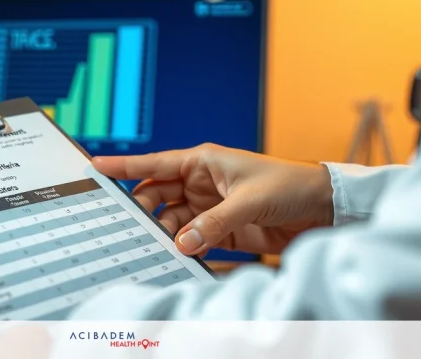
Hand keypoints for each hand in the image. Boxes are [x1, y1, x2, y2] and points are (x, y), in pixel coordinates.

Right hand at [92, 144, 333, 254]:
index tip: (96, 167)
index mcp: (203, 162)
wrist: (323, 208)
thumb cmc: (289, 185)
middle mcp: (201, 184)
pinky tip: (177, 259)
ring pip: (172, 222)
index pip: (155, 163)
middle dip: (142, 211)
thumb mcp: (249, 200)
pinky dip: (184, 250)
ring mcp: (209, 209)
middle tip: (127, 229)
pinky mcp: (222, 232)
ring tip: (153, 250)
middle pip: (158, 198)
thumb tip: (181, 243)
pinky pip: (193, 241)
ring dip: (164, 236)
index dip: (125, 166)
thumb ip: (214, 223)